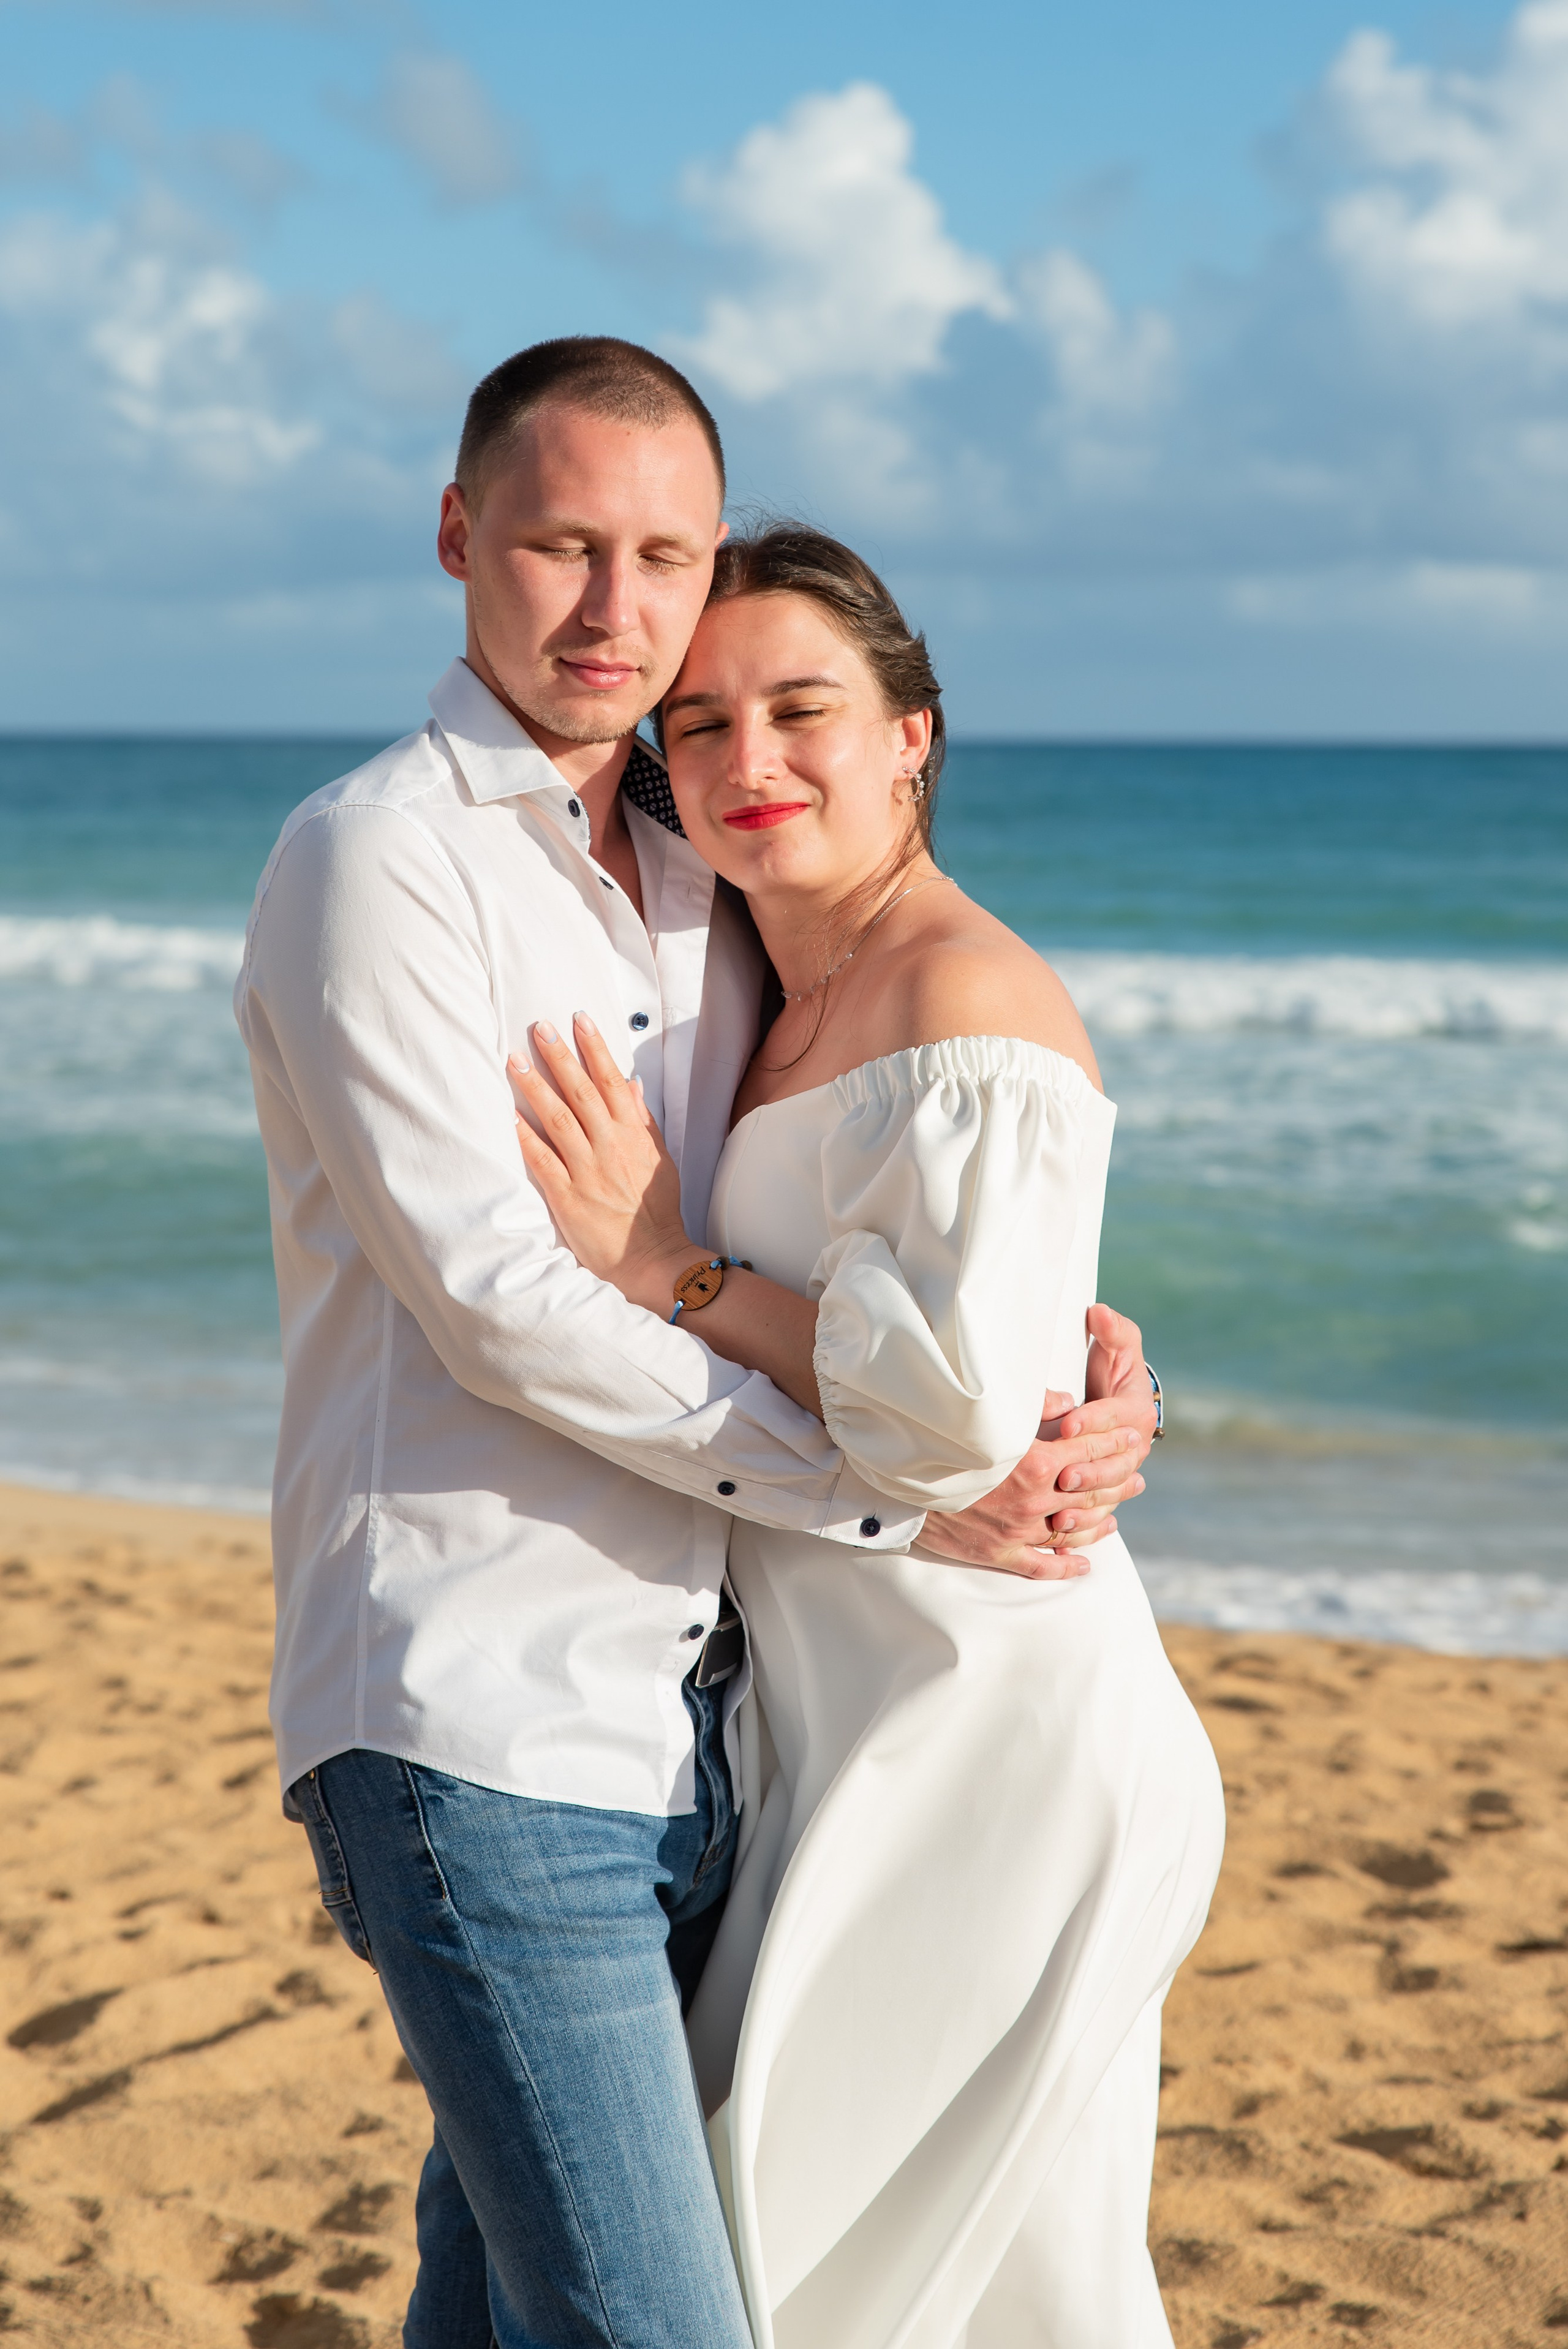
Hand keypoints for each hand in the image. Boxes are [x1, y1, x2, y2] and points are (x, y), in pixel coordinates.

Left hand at [510, 1015, 694, 1313]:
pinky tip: (508, 1116)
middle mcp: (610, 1146)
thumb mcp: (659, 1158)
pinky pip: (542, 1161)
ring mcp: (588, 1170)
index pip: (612, 1081)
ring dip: (535, 1088)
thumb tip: (631, 1084)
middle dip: (559, 1057)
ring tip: (515, 1060)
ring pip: (557, 1120)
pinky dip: (525, 1138)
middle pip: (581, 1092)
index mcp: (633, 1134)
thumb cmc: (655, 1210)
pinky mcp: (568, 1197)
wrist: (652, 1257)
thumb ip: (643, 1120)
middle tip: (539, 1028)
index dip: (594, 1048)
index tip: (579, 1020)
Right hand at [916, 1407, 1145, 1579]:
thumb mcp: (990, 1417)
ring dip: (1101, 1522)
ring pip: (1073, 1530)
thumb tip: (1070, 1402)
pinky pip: (1040, 1565)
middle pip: (1089, 1491)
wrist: (900, 1483)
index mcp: (1034, 1462)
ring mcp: (1017, 1531)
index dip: (1115, 1442)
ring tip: (1118, 1514)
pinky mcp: (998, 1553)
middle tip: (1138, 1476)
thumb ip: (1033, 1407)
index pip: (1089, 1452)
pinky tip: (1083, 1564)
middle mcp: (1033, 1500)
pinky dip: (1065, 1566)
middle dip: (1118, 1482)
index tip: (1133, 1437)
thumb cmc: (943, 1441)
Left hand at [1041, 1303, 1156, 1544]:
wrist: (1114, 1404)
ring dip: (1088, 1504)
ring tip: (1061, 1510)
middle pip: (1117, 1463)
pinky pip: (1101, 1513)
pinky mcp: (1109, 1493)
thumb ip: (1111, 1330)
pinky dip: (1085, 1525)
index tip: (1066, 1422)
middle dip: (1090, 1471)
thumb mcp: (1115, 1346)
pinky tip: (1062, 1531)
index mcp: (1135, 1410)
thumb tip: (1098, 1312)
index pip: (1115, 1417)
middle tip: (1063, 1475)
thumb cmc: (1111, 1368)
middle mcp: (1134, 1445)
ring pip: (1111, 1493)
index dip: (1092, 1420)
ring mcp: (1124, 1472)